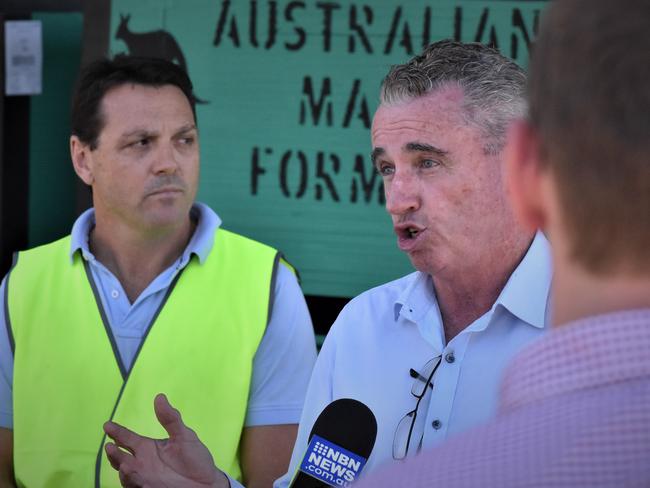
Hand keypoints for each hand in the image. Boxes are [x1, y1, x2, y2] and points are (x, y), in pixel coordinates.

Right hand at [104, 393, 228, 487]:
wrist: (206, 483)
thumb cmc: (195, 458)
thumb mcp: (184, 435)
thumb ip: (171, 418)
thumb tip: (159, 397)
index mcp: (148, 447)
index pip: (127, 438)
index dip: (117, 432)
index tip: (107, 425)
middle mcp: (142, 462)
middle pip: (120, 457)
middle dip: (114, 453)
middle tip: (110, 446)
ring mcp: (144, 477)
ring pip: (125, 472)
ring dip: (122, 467)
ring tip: (123, 462)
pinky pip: (135, 485)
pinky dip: (131, 479)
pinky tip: (131, 471)